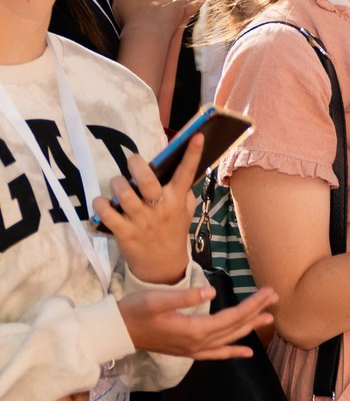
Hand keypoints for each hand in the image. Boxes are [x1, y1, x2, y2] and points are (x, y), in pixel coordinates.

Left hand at [96, 135, 202, 285]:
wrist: (163, 265)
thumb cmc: (172, 231)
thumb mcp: (184, 211)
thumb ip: (181, 191)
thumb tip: (175, 165)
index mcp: (177, 200)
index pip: (186, 174)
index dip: (192, 154)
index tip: (197, 135)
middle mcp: (160, 208)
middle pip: (146, 181)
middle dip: (136, 165)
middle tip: (132, 161)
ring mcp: (141, 221)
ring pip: (123, 193)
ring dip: (117, 183)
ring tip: (118, 183)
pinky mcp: (124, 233)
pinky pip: (107, 213)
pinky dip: (101, 204)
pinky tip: (103, 203)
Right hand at [120, 283, 279, 361]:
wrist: (116, 332)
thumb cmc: (134, 311)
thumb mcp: (157, 300)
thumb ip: (185, 297)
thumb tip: (211, 291)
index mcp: (195, 330)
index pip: (233, 316)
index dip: (252, 304)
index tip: (268, 291)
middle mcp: (198, 343)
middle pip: (235, 327)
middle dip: (256, 312)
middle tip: (275, 298)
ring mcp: (193, 350)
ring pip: (229, 339)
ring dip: (250, 328)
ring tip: (269, 318)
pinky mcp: (188, 351)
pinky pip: (216, 354)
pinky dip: (232, 353)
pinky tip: (246, 353)